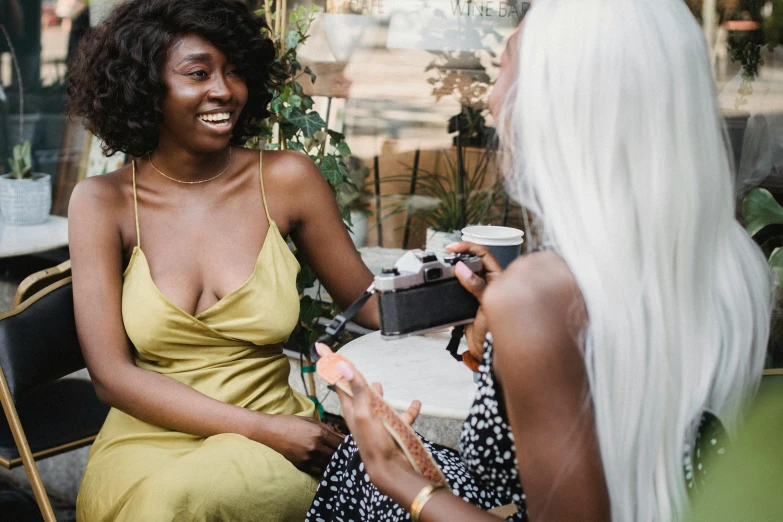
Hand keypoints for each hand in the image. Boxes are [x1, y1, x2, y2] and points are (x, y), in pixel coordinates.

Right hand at [266, 415, 343, 476]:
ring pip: (329, 465)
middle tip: (347, 456)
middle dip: (343, 455)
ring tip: (339, 461)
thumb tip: (342, 437)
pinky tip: (327, 465)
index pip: (341, 444)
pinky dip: (324, 468)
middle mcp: (316, 447)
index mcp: (320, 434)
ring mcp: (308, 458)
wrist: (273, 431)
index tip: (351, 447)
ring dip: (334, 463)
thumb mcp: (313, 421)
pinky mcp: (302, 465)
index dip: (347, 446)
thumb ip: (329, 429)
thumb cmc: (293, 423)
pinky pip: (319, 470)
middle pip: (337, 456)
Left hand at [334, 361, 421, 489]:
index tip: (320, 346)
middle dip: (351, 378)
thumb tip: (342, 365)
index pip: (338, 380)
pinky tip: (415, 403)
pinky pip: (401, 417)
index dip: (330, 362)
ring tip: (378, 384)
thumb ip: (357, 388)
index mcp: (351, 408)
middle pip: (355, 390)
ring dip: (376, 393)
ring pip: (376, 403)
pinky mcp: (392, 431)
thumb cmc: (373, 443)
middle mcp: (362, 414)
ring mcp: (377, 422)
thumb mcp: (363, 412)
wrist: (389, 471)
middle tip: (345, 364)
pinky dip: (407, 410)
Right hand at [446, 241, 502, 362]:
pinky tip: (442, 287)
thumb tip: (461, 269)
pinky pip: (455, 290)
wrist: (486, 353)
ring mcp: (476, 293)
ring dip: (451, 272)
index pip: (483, 254)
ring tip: (441, 272)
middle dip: (457, 257)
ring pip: (462, 275)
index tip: (451, 248)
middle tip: (444, 259)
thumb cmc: (495, 333)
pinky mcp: (465, 303)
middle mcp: (487, 283)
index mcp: (498, 279)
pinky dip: (447, 287)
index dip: (468, 247)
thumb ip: (476, 287)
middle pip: (471, 262)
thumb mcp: (486, 307)